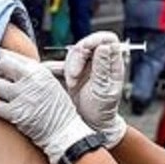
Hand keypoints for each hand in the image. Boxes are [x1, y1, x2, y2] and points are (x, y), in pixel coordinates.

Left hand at [0, 48, 94, 163]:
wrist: (64, 132)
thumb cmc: (56, 108)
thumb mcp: (49, 82)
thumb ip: (29, 70)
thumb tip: (4, 57)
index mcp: (39, 70)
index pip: (10, 55)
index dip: (1, 58)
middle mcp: (31, 80)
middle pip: (1, 66)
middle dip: (0, 73)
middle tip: (6, 82)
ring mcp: (22, 96)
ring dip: (1, 93)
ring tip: (12, 99)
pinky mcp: (15, 113)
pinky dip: (2, 110)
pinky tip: (12, 112)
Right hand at [54, 32, 127, 147]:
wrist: (90, 125)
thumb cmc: (102, 110)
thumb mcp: (103, 90)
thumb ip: (103, 68)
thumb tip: (104, 46)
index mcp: (112, 63)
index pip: (107, 39)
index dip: (95, 40)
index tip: (85, 51)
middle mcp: (99, 62)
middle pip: (86, 44)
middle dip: (77, 58)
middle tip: (74, 77)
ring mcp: (85, 66)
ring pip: (72, 53)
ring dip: (67, 67)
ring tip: (71, 84)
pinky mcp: (70, 72)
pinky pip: (60, 64)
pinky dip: (54, 69)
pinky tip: (52, 77)